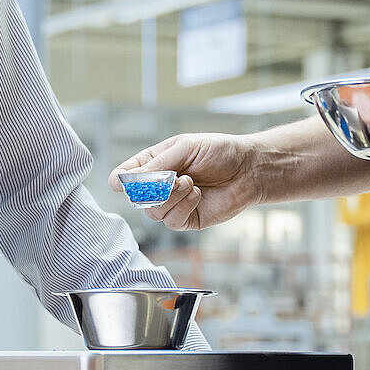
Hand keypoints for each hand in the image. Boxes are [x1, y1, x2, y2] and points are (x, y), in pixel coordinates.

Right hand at [109, 133, 264, 230]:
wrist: (248, 169)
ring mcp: (171, 204)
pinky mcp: (186, 219)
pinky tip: (197, 194)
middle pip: (135, 198)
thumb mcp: (185, 147)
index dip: (121, 181)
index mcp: (153, 163)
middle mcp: (158, 186)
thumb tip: (129, 181)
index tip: (127, 181)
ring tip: (191, 182)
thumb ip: (157, 164)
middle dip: (153, 189)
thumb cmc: (218, 152)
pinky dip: (183, 206)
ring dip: (171, 197)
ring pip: (153, 212)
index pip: (123, 176)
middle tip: (175, 177)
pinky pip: (172, 221)